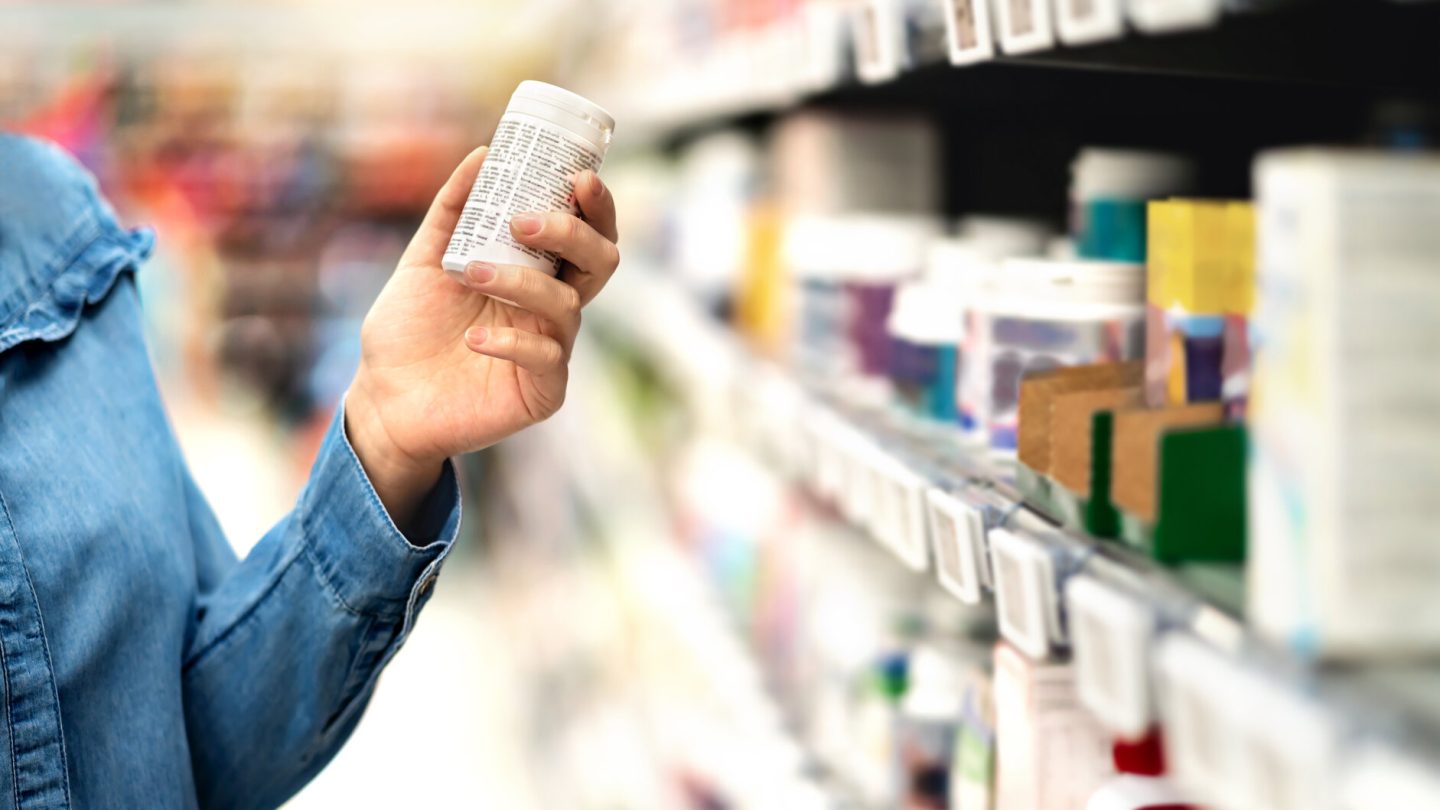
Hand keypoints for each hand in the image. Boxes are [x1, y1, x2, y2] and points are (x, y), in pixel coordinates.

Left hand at [345, 146, 619, 529]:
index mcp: (537, 274)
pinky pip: (546, 358)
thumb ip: (452, 210)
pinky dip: (511, 342)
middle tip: (525, 221)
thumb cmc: (408, 332)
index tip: (579, 177)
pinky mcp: (541, 392)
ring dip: (521, 282)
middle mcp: (552, 309)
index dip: (596, 207)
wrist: (383, 399)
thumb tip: (483, 154)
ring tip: (471, 273)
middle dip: (573, 234)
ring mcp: (551, 350)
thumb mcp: (424, 260)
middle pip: (599, 264)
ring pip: (566, 306)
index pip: (586, 234)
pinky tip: (473, 339)